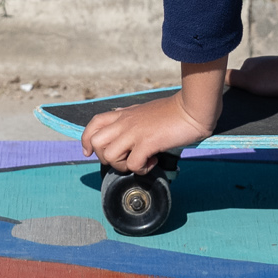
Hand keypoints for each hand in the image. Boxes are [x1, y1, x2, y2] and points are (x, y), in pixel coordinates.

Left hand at [81, 93, 212, 174]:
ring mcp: (135, 132)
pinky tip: (153, 162)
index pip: (94, 124)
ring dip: (123, 166)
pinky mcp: (148, 142)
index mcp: (124, 115)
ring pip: (109, 156)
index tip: (90, 152)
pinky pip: (133, 164)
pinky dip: (142, 169)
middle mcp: (125, 123)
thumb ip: (132, 120)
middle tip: (124, 159)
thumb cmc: (173, 111)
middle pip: (95, 142)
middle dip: (105, 158)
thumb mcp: (145, 112)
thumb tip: (126, 134)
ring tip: (139, 162)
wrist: (191, 108)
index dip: (86, 140)